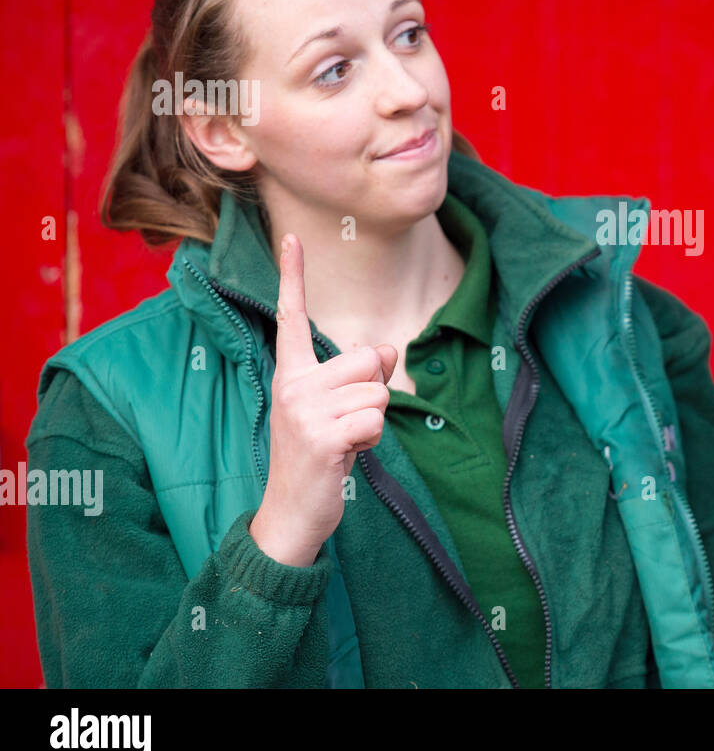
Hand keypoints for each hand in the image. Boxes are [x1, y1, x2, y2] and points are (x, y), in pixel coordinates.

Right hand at [249, 233, 398, 566]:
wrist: (292, 513)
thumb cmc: (319, 457)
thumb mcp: (336, 409)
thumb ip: (358, 374)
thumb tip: (385, 350)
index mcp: (290, 373)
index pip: (292, 317)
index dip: (294, 276)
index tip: (293, 237)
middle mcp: (292, 384)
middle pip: (367, 358)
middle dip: (373, 392)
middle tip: (346, 425)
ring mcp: (303, 410)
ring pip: (377, 391)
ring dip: (374, 421)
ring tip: (345, 441)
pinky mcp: (321, 436)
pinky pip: (375, 419)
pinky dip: (373, 440)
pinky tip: (347, 456)